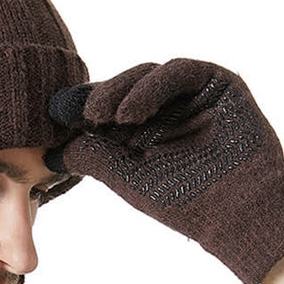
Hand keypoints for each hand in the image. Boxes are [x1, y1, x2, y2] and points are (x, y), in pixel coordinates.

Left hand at [44, 58, 283, 283]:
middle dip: (100, 98)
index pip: (111, 104)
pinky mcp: (217, 83)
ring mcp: (193, 94)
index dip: (86, 107)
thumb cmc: (181, 200)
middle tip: (82, 116)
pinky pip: (177, 72)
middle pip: (125, 86)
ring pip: (147, 76)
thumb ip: (89, 156)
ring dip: (122, 93)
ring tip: (104, 119)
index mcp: (147, 127)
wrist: (235, 211)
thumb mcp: (124, 176)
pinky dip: (150, 88)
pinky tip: (130, 114)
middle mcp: (168, 107)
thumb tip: (48, 154)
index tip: (59, 116)